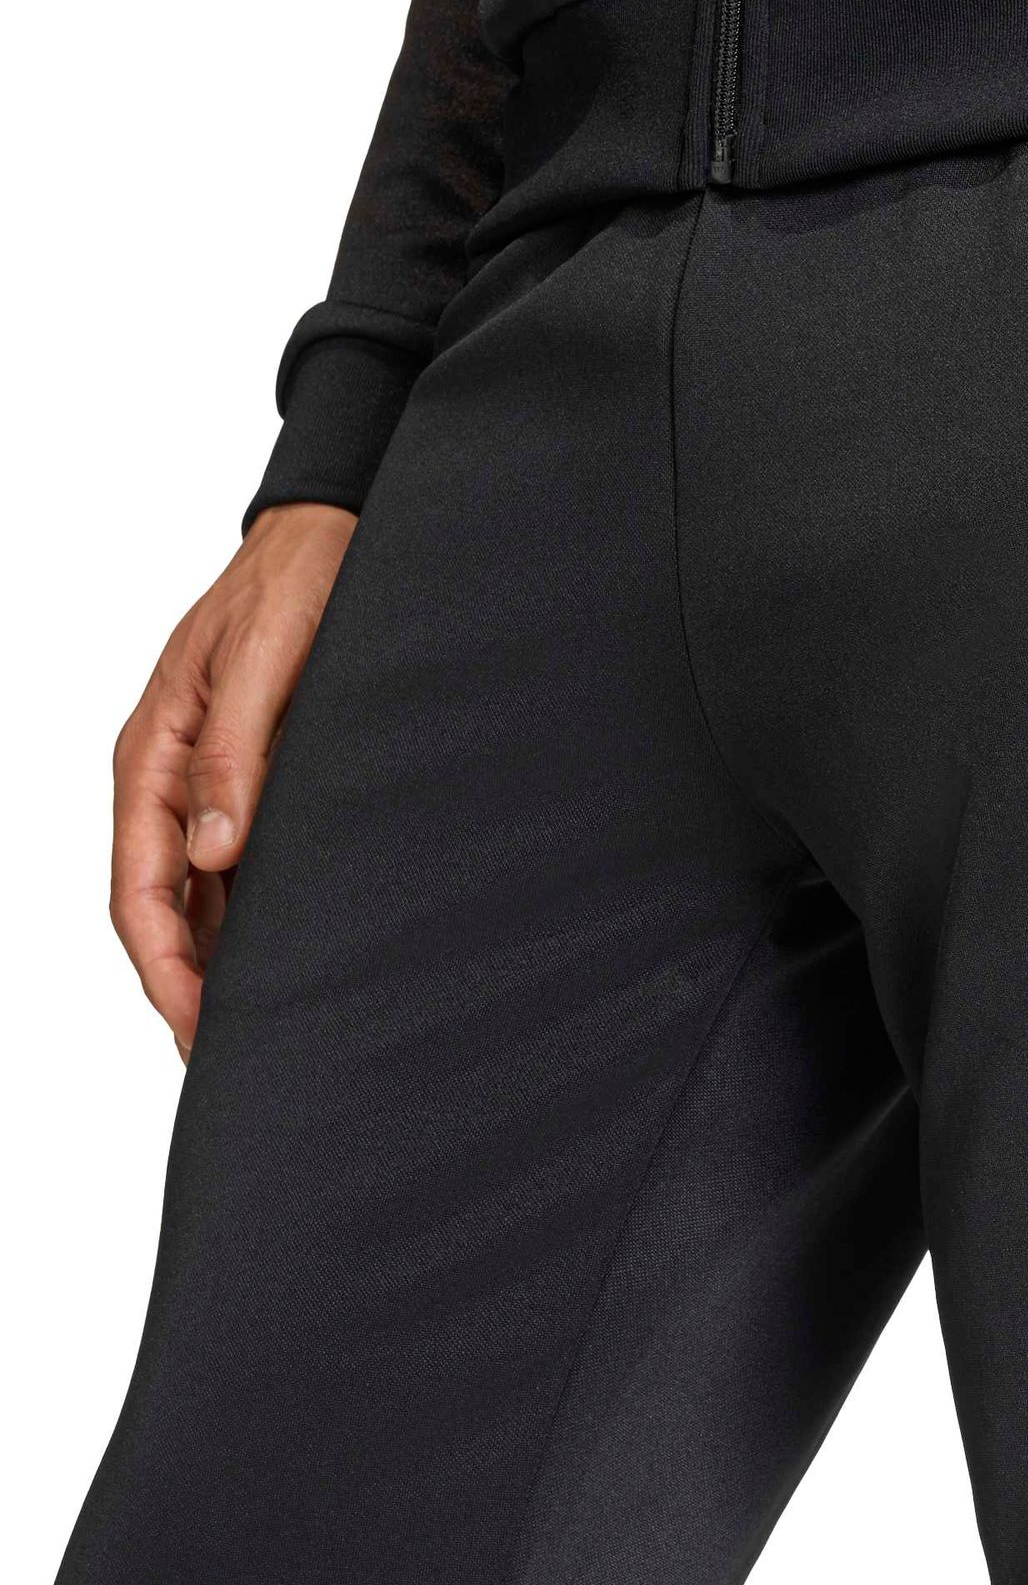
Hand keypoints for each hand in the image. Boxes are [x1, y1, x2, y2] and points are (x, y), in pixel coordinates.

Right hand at [111, 503, 356, 1061]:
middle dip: (187, 982)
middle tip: (227, 1052)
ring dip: (220, 954)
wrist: (331, 532)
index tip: (196, 1028)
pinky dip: (253, 909)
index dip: (164, 968)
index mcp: (154, 753)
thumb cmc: (294, 582)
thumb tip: (212, 853)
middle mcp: (174, 775)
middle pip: (163, 905)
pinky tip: (285, 944)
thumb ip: (237, 751)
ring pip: (200, 890)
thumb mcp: (263, 659)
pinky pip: (240, 858)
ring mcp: (212, 777)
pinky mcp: (256, 771)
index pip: (139, 888)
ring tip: (259, 1018)